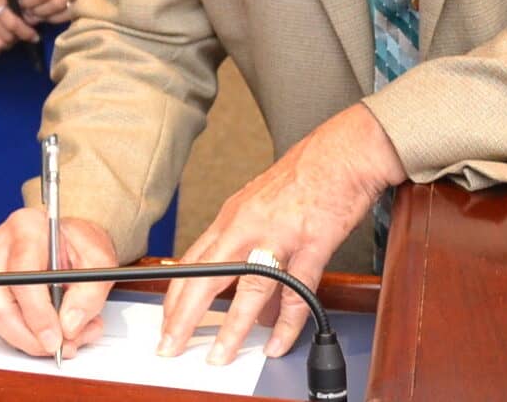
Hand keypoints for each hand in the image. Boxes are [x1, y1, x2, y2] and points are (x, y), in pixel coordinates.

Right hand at [0, 207, 116, 357]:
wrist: (70, 240)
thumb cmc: (79, 244)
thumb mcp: (99, 262)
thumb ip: (89, 294)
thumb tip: (68, 325)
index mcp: (26, 228)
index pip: (22, 274)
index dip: (37, 312)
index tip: (56, 336)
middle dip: (30, 336)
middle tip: (59, 347)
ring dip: (31, 339)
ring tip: (67, 339)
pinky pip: (0, 322)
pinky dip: (28, 336)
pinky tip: (54, 332)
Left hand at [158, 104, 406, 364]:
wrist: (340, 152)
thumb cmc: (303, 175)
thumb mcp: (260, 204)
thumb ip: (248, 246)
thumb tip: (245, 293)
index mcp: (232, 217)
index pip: (191, 261)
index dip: (174, 295)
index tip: (166, 321)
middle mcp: (247, 226)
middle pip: (205, 276)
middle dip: (183, 317)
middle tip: (170, 344)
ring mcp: (278, 236)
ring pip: (247, 289)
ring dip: (231, 328)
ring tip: (220, 355)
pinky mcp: (311, 244)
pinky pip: (296, 292)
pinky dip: (287, 323)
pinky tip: (279, 342)